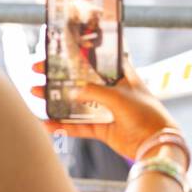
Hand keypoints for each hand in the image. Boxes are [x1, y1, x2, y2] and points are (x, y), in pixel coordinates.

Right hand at [31, 56, 177, 161]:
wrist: (156, 143)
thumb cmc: (145, 113)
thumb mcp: (119, 97)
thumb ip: (95, 92)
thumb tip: (72, 91)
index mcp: (121, 75)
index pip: (97, 59)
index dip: (79, 53)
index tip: (58, 48)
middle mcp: (112, 90)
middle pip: (81, 79)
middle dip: (59, 75)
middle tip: (38, 69)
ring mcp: (106, 109)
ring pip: (76, 102)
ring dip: (56, 98)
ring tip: (35, 91)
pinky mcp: (102, 128)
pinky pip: (78, 125)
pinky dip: (63, 125)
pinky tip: (46, 122)